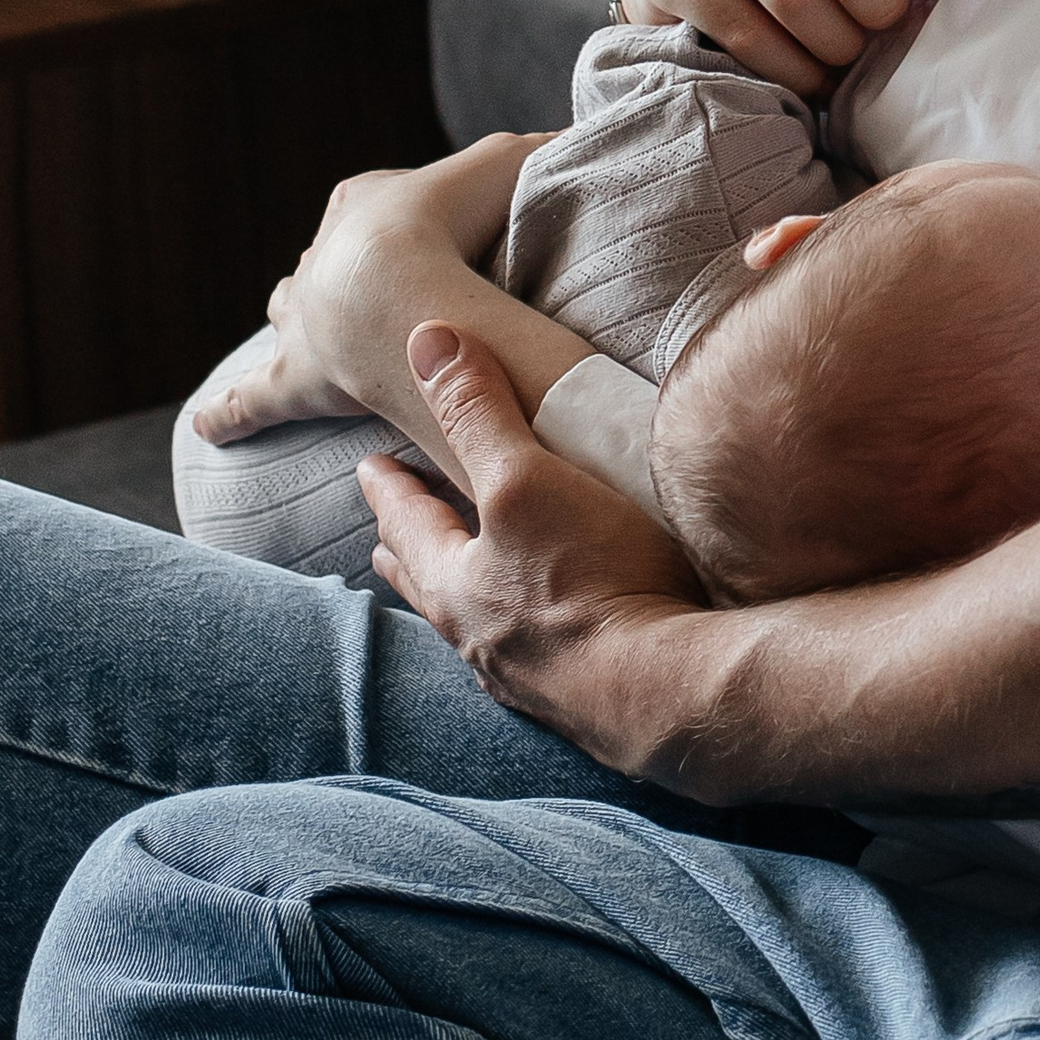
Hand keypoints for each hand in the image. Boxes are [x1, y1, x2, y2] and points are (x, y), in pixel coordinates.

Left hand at [189, 133, 556, 442]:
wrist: (395, 279)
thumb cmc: (450, 220)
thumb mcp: (506, 165)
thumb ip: (543, 154)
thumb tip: (578, 142)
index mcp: (360, 205)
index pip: (372, 205)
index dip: (400, 220)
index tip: (424, 233)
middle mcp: (321, 260)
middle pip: (328, 263)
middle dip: (341, 275)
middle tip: (366, 297)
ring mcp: (303, 319)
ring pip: (287, 314)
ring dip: (295, 324)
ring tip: (306, 343)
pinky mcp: (293, 378)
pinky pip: (251, 400)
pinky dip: (230, 412)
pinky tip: (205, 424)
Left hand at [361, 325, 726, 784]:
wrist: (670, 693)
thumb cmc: (591, 582)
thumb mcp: (526, 479)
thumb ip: (477, 415)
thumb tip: (427, 343)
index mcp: (454, 582)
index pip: (406, 521)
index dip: (388, 487)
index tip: (369, 468)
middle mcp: (479, 635)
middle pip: (428, 581)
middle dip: (410, 548)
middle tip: (392, 532)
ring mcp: (526, 675)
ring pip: (474, 623)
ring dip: (463, 593)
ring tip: (464, 582)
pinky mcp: (578, 697)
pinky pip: (529, 654)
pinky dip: (521, 628)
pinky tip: (545, 633)